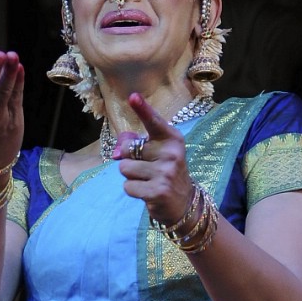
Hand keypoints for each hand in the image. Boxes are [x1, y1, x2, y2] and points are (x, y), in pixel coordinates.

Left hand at [114, 92, 193, 224]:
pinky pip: (128, 187)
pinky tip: (147, 192)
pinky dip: (133, 191)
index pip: (154, 122)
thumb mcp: (158, 154)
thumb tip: (117, 153)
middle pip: (128, 149)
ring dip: (131, 177)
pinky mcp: (158, 191)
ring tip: (147, 181)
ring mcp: (165, 173)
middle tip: (148, 168)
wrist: (184, 204)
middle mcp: (171, 154)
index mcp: (172, 139)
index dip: (142, 109)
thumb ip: (137, 146)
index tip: (133, 96)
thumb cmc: (165, 172)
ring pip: (125, 169)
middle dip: (130, 159)